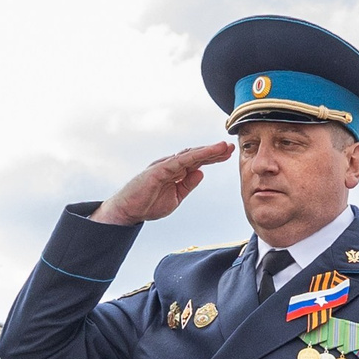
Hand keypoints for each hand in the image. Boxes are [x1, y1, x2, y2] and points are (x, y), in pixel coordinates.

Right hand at [91, 143, 233, 226]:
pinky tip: (207, 153)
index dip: (213, 157)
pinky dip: (195, 156)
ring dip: (208, 151)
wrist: (127, 211)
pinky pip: (180, 161)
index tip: (228, 154)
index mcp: (175, 172)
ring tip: (223, 147)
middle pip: (196, 155)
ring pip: (190, 155)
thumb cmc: (148, 204)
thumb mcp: (175, 197)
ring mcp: (165, 166)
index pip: (197, 162)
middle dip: (214, 152)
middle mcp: (171, 165)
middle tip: (230, 147)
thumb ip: (187, 185)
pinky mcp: (159, 170)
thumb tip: (201, 173)